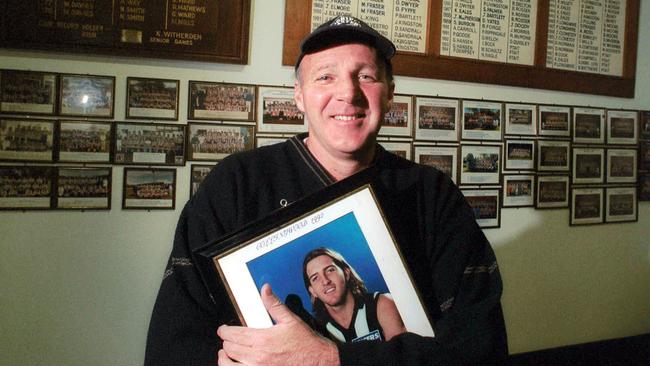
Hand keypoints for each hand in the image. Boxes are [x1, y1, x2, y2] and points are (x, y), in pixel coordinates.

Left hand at [217, 284, 338, 365]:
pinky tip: (236, 365)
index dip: (224, 330)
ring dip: (224, 359)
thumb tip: (265, 289)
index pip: (232, 335)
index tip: (223, 329)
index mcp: (262, 339)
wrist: (319, 362)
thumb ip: (274, 304)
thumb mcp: (290, 320)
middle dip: (226, 343)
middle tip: (228, 340)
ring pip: (228, 365)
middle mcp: (257, 357)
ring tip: (225, 355)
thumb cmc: (306, 343)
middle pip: (229, 349)